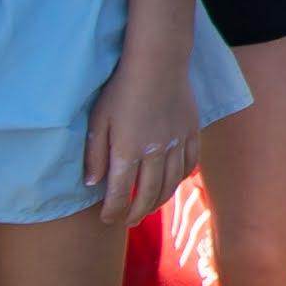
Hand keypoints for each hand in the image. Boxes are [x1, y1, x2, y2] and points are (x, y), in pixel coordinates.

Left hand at [85, 48, 197, 232]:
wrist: (158, 63)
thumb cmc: (121, 89)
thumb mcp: (98, 120)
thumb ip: (95, 155)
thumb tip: (93, 184)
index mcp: (128, 151)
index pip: (119, 193)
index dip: (112, 211)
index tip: (106, 219)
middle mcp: (155, 153)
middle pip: (148, 194)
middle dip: (136, 213)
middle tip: (128, 222)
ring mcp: (177, 144)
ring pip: (170, 184)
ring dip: (158, 202)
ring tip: (148, 209)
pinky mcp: (192, 133)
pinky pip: (188, 165)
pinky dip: (179, 180)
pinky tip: (171, 184)